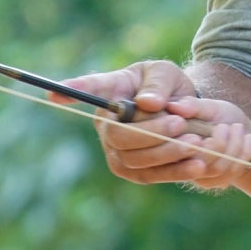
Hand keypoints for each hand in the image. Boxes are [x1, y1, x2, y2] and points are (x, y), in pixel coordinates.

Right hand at [60, 61, 250, 187]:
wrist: (185, 114)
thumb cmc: (167, 86)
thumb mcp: (166, 73)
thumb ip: (158, 84)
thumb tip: (148, 104)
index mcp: (110, 90)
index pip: (89, 88)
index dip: (71, 91)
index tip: (52, 92)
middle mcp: (105, 124)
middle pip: (119, 136)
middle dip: (151, 132)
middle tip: (180, 122)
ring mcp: (115, 150)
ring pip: (135, 159)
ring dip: (167, 152)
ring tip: (195, 142)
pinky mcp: (132, 171)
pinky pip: (150, 176)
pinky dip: (175, 171)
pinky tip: (198, 164)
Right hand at [157, 94, 250, 193]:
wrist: (230, 124)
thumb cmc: (211, 111)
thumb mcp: (203, 103)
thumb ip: (190, 104)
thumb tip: (175, 107)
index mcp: (161, 143)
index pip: (161, 155)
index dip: (179, 149)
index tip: (199, 137)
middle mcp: (170, 164)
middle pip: (191, 164)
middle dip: (217, 146)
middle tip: (226, 126)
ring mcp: (190, 174)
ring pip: (214, 170)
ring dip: (233, 147)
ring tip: (237, 127)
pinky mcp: (209, 181)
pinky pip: (229, 174)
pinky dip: (244, 154)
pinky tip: (250, 138)